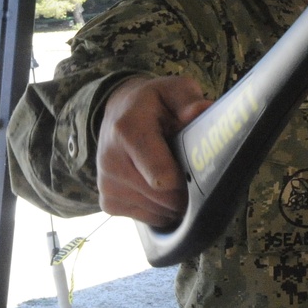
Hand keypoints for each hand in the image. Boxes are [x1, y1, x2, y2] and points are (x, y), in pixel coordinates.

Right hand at [97, 76, 211, 226]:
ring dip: (175, 199)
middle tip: (194, 169)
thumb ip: (189, 101)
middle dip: (187, 189)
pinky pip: (148, 217)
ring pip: (158, 210)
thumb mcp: (174, 90)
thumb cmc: (155, 103)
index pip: (161, 176)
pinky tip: (162, 185)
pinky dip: (162, 207)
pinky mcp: (107, 202)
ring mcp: (107, 185)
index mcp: (128, 131)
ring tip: (176, 173)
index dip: (187, 177)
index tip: (199, 165)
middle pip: (164, 197)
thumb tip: (200, 111)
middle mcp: (111, 161)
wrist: (118, 112)